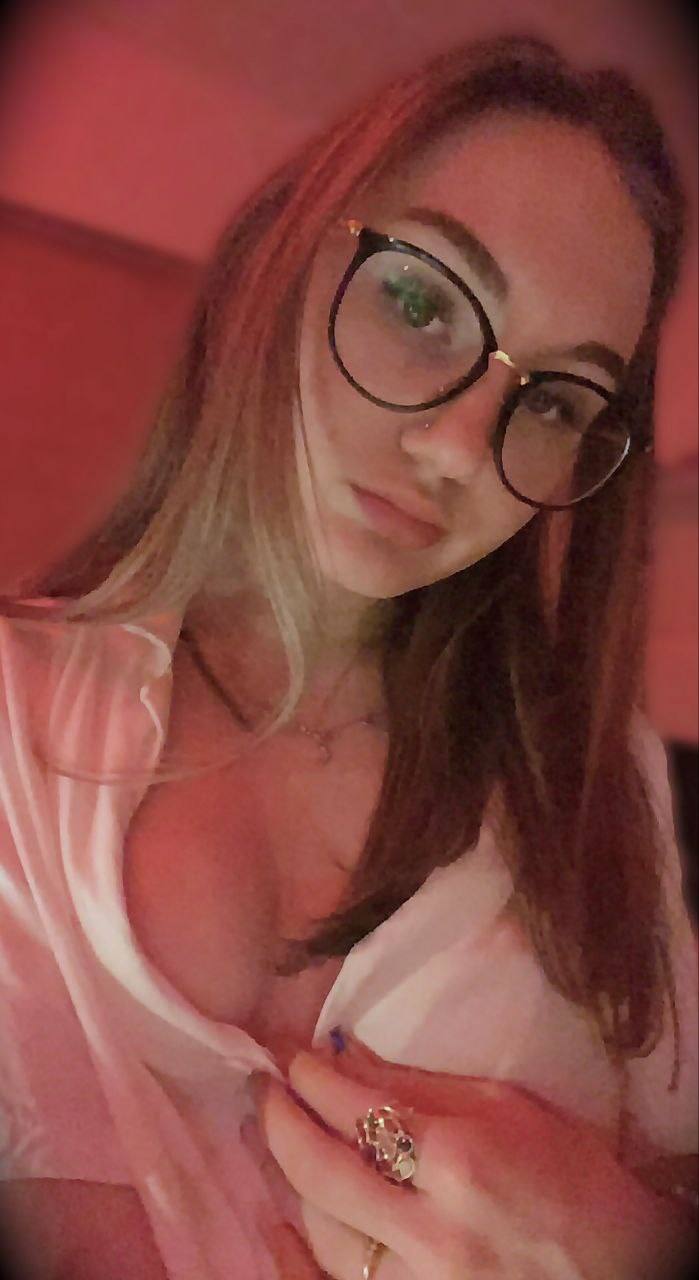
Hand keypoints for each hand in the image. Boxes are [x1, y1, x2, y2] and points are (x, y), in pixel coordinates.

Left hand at [252, 1033, 689, 1279]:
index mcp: (460, 1157)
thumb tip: (345, 1054)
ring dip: (292, 1177)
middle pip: (321, 1170)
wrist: (622, 1268)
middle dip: (281, 1120)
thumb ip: (420, 1083)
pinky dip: (302, 1248)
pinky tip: (284, 1218)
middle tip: (267, 1089)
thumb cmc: (573, 1177)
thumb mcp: (507, 1107)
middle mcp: (432, 1225)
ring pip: (323, 1229)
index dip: (313, 1078)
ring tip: (284, 1139)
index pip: (356, 1108)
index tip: (295, 1058)